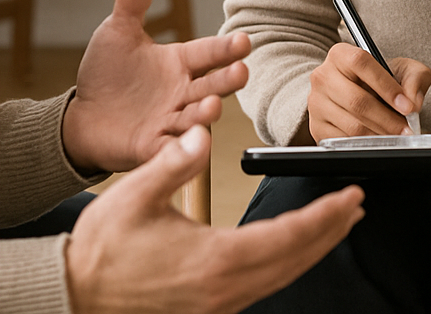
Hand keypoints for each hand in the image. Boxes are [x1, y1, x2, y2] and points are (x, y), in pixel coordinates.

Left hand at [62, 0, 249, 172]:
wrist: (82, 117)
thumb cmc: (107, 74)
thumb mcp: (118, 32)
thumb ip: (133, 0)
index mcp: (179, 63)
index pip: (209, 53)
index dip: (225, 48)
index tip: (243, 41)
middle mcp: (182, 92)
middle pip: (212, 84)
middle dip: (227, 79)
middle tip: (240, 71)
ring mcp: (172, 121)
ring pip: (196, 116)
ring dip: (206, 112)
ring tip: (212, 105)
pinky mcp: (155, 146)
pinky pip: (173, 147)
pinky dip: (183, 146)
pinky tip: (190, 142)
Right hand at [66, 126, 363, 313]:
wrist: (74, 294)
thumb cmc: (100, 249)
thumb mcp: (135, 194)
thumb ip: (174, 163)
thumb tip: (203, 135)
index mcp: (213, 259)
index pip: (286, 236)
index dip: (324, 216)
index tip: (350, 196)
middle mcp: (223, 288)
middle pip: (295, 260)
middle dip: (330, 230)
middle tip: (355, 205)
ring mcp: (218, 304)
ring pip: (282, 276)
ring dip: (313, 249)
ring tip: (335, 225)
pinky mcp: (210, 309)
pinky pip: (262, 287)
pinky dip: (287, 265)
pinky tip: (292, 251)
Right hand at [305, 42, 430, 141]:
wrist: (359, 93)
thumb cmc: (380, 80)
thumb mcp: (403, 70)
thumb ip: (415, 78)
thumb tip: (413, 102)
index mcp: (341, 55)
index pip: (361, 63)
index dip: (386, 86)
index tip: (407, 106)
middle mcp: (323, 77)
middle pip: (357, 101)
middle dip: (388, 119)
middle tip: (406, 128)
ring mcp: (317, 103)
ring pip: (352, 125)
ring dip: (380, 134)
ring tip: (396, 135)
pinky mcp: (317, 127)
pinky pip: (344, 141)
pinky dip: (366, 145)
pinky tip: (379, 140)